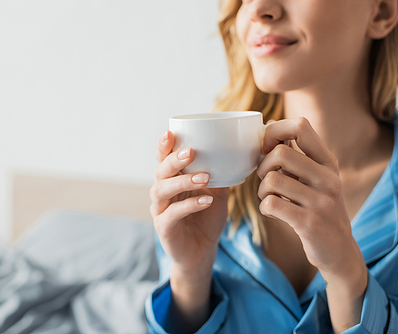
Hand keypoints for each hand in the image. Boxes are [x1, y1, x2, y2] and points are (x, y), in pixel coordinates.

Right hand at [150, 131, 229, 274]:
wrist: (202, 252)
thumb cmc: (207, 219)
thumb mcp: (217, 194)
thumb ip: (221, 177)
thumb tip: (237, 156)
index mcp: (172, 180)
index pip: (163, 159)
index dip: (164, 146)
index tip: (170, 132)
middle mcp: (161, 192)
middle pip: (160, 171)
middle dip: (174, 160)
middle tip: (191, 152)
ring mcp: (160, 210)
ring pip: (162, 190)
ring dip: (183, 181)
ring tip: (204, 177)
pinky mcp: (164, 228)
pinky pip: (172, 213)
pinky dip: (189, 205)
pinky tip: (206, 201)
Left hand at [257, 117, 366, 331]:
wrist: (339, 250)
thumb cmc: (319, 208)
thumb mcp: (316, 178)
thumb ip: (297, 157)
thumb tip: (268, 130)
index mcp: (328, 161)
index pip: (300, 126)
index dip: (275, 131)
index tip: (268, 148)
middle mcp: (328, 178)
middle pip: (280, 153)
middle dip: (263, 166)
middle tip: (266, 180)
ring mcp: (321, 201)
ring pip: (272, 180)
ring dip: (262, 190)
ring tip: (269, 198)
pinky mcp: (310, 223)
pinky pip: (272, 204)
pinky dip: (265, 208)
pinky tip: (273, 212)